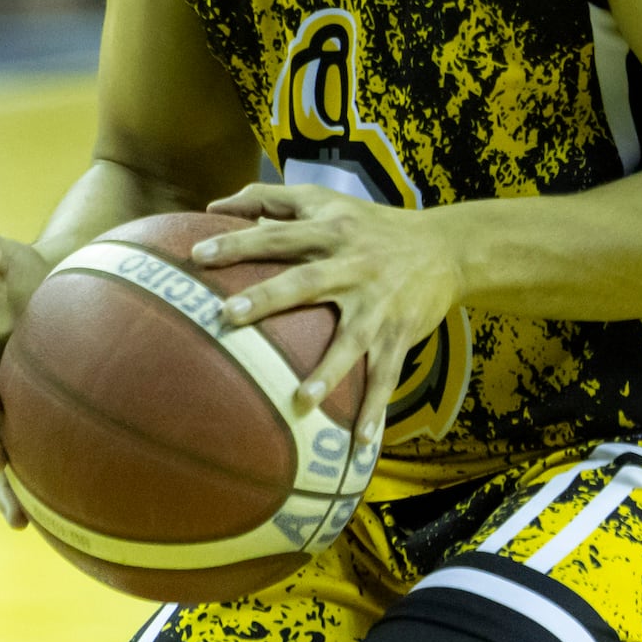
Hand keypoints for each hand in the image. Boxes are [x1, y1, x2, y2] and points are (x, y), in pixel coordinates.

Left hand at [193, 184, 467, 460]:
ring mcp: (378, 303)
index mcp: (330, 232)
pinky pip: (387, 374)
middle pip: (306, 282)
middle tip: (227, 315)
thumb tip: (215, 205)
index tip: (197, 255)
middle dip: (268, 298)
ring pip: (352, 339)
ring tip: (301, 400)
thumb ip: (271, 200)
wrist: (445, 247)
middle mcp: (353, 265)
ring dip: (329, 370)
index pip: (278, 236)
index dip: (238, 242)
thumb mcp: (325, 200)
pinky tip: (360, 441)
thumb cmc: (369, 224)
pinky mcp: (400, 333)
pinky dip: (377, 407)